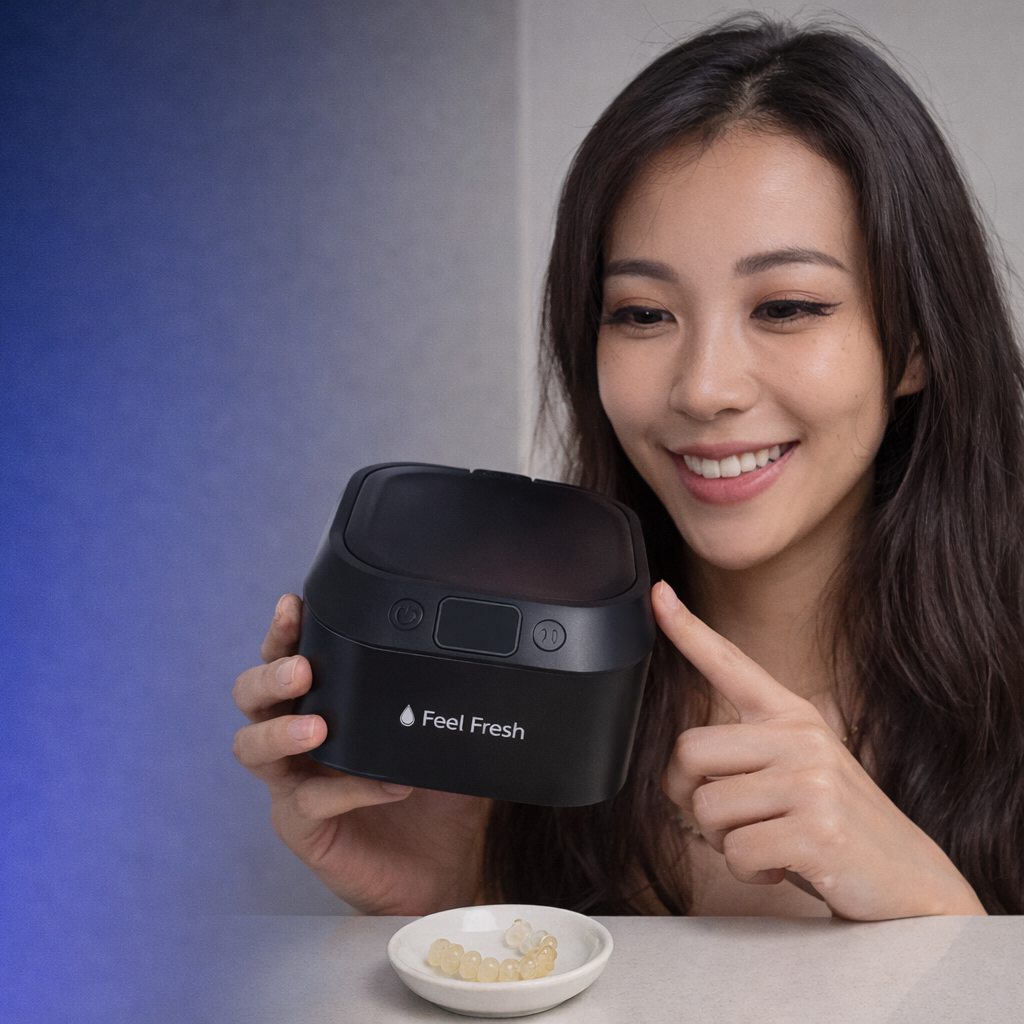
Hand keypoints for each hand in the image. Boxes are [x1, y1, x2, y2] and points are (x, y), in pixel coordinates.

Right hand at [233, 594, 489, 914]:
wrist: (447, 868)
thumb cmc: (439, 798)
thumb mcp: (446, 736)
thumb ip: (444, 701)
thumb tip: (473, 660)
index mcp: (326, 706)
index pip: (289, 661)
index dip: (284, 632)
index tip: (293, 606)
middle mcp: (300, 741)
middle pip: (252, 697)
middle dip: (269, 674)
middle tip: (301, 667)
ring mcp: (296, 784)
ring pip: (253, 748)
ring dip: (280, 730)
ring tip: (318, 726)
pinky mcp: (303, 829)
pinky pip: (308, 803)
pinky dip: (348, 788)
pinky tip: (389, 785)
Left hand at [653, 581, 985, 919]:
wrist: (913, 882)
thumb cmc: (840, 826)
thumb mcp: (801, 770)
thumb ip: (751, 753)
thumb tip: (683, 762)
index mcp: (792, 716)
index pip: (730, 663)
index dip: (689, 630)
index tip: (659, 595)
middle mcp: (801, 738)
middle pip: (689, 751)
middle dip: (692, 797)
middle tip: (731, 820)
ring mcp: (811, 781)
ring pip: (707, 808)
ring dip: (724, 841)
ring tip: (768, 843)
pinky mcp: (816, 829)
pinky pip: (736, 851)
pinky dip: (749, 870)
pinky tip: (782, 866)